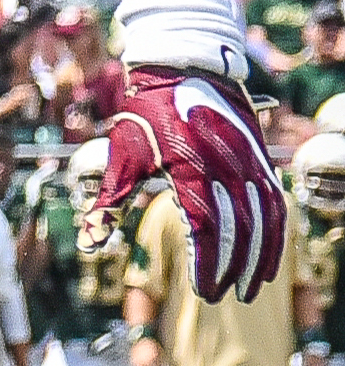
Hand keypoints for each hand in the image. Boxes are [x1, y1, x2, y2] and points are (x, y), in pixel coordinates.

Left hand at [101, 67, 286, 300]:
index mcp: (191, 168)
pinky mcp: (260, 159)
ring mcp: (249, 162)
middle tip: (220, 297)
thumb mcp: (121, 158)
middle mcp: (227, 166)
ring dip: (260, 257)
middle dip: (232, 269)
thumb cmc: (144, 115)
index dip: (208, 264)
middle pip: (240, 229)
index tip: (203, 291)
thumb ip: (109, 205)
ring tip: (249, 288)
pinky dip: (276, 233)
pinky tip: (268, 256)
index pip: (207, 228)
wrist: (181, 69)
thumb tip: (90, 246)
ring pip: (265, 219)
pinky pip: (276, 202)